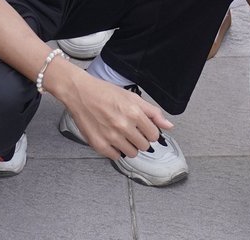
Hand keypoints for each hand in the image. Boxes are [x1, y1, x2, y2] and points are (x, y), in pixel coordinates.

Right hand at [57, 69, 171, 159]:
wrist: (80, 93)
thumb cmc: (105, 93)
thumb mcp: (132, 97)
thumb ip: (153, 112)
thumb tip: (169, 126)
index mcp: (134, 113)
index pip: (154, 135)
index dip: (149, 132)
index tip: (142, 128)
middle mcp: (124, 126)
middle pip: (144, 146)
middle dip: (139, 139)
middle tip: (129, 130)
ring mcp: (111, 137)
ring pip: (131, 153)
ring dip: (128, 146)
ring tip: (120, 134)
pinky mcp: (99, 145)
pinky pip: (115, 157)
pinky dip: (114, 150)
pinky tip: (110, 139)